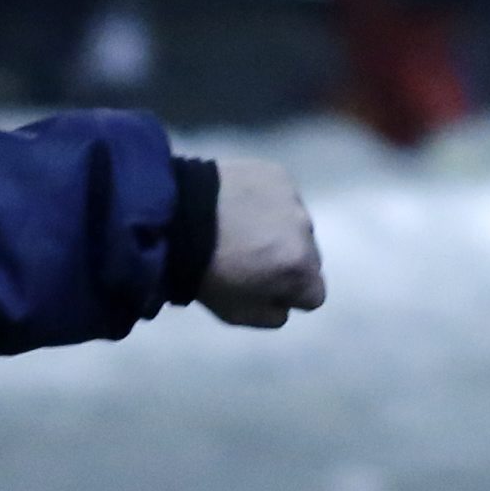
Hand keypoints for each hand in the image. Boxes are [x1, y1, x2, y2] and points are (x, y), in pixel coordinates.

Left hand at [201, 157, 325, 328]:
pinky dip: (265, 202)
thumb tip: (284, 305)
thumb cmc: (206, 273)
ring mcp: (293, 198)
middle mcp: (306, 231)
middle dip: (287, 260)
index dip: (289, 295)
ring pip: (294, 224)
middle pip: (307, 256)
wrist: (175, 216)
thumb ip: (272, 316)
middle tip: (250, 256)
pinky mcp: (276, 174)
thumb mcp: (237, 314)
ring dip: (278, 229)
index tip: (264, 287)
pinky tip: (238, 205)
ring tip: (241, 228)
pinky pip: (280, 196)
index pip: (314, 294)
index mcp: (301, 269)